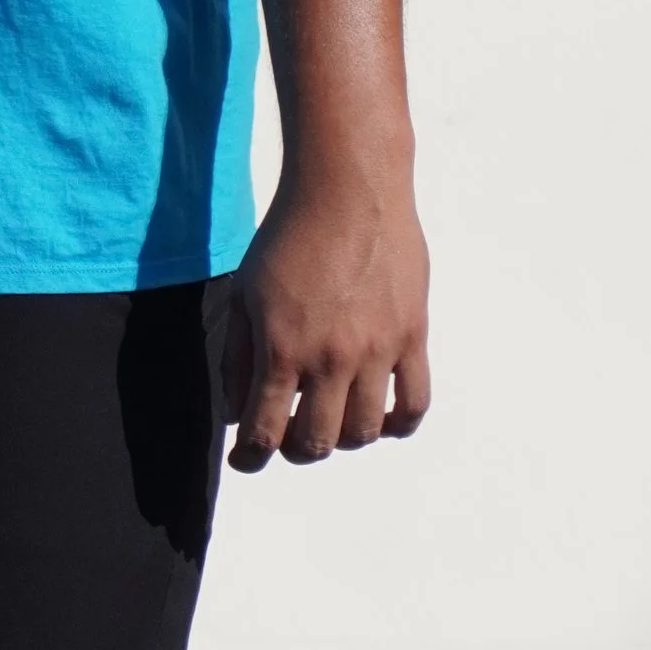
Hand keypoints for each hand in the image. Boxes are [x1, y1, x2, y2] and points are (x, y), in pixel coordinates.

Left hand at [219, 169, 429, 471]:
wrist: (347, 188)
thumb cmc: (288, 235)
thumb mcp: (246, 293)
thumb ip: (238, 357)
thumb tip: (235, 413)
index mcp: (282, 349)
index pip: (264, 432)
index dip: (250, 458)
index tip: (244, 461)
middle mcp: (331, 358)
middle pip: (318, 442)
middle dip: (296, 450)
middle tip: (288, 437)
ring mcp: (377, 350)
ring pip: (365, 432)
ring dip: (344, 439)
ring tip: (331, 422)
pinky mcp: (413, 336)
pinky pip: (415, 403)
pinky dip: (398, 424)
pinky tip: (381, 419)